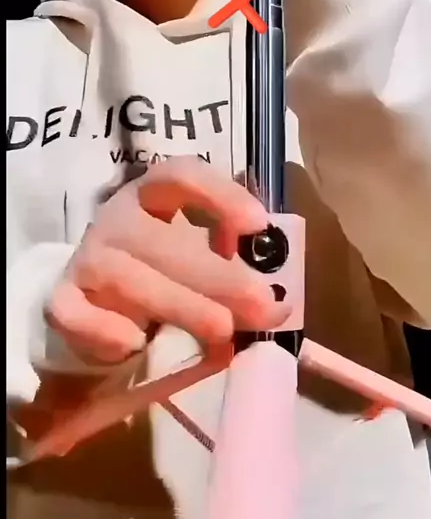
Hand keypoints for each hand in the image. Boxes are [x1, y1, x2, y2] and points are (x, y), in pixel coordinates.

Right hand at [46, 158, 289, 363]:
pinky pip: (76, 314)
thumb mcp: (201, 258)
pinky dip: (107, 330)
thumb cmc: (165, 273)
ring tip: (222, 333)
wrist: (101, 303)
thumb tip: (279, 300)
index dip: (220, 194)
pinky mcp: (63, 302)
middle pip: (161, 240)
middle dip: (217, 275)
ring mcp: (87, 260)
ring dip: (179, 306)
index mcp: (153, 196)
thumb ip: (237, 268)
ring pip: (127, 278)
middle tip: (261, 306)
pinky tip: (138, 344)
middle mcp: (116, 220)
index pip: (180, 174)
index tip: (259, 225)